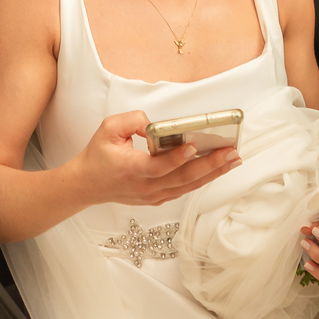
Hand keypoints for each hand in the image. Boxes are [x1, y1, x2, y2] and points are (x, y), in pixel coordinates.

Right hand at [70, 110, 240, 206]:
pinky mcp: (157, 198)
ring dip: (212, 173)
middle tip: (231, 152)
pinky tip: (216, 168)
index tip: (194, 146)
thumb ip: (133, 121)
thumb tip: (156, 125)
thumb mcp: (109, 128)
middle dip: (210, 165)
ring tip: (232, 160)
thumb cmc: (98, 155)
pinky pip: (183, 189)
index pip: (158, 166)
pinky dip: (201, 179)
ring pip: (188, 186)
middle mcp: (145, 186)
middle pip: (182, 179)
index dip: (177, 158)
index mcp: (131, 169)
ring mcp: (152, 195)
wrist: (86, 185)